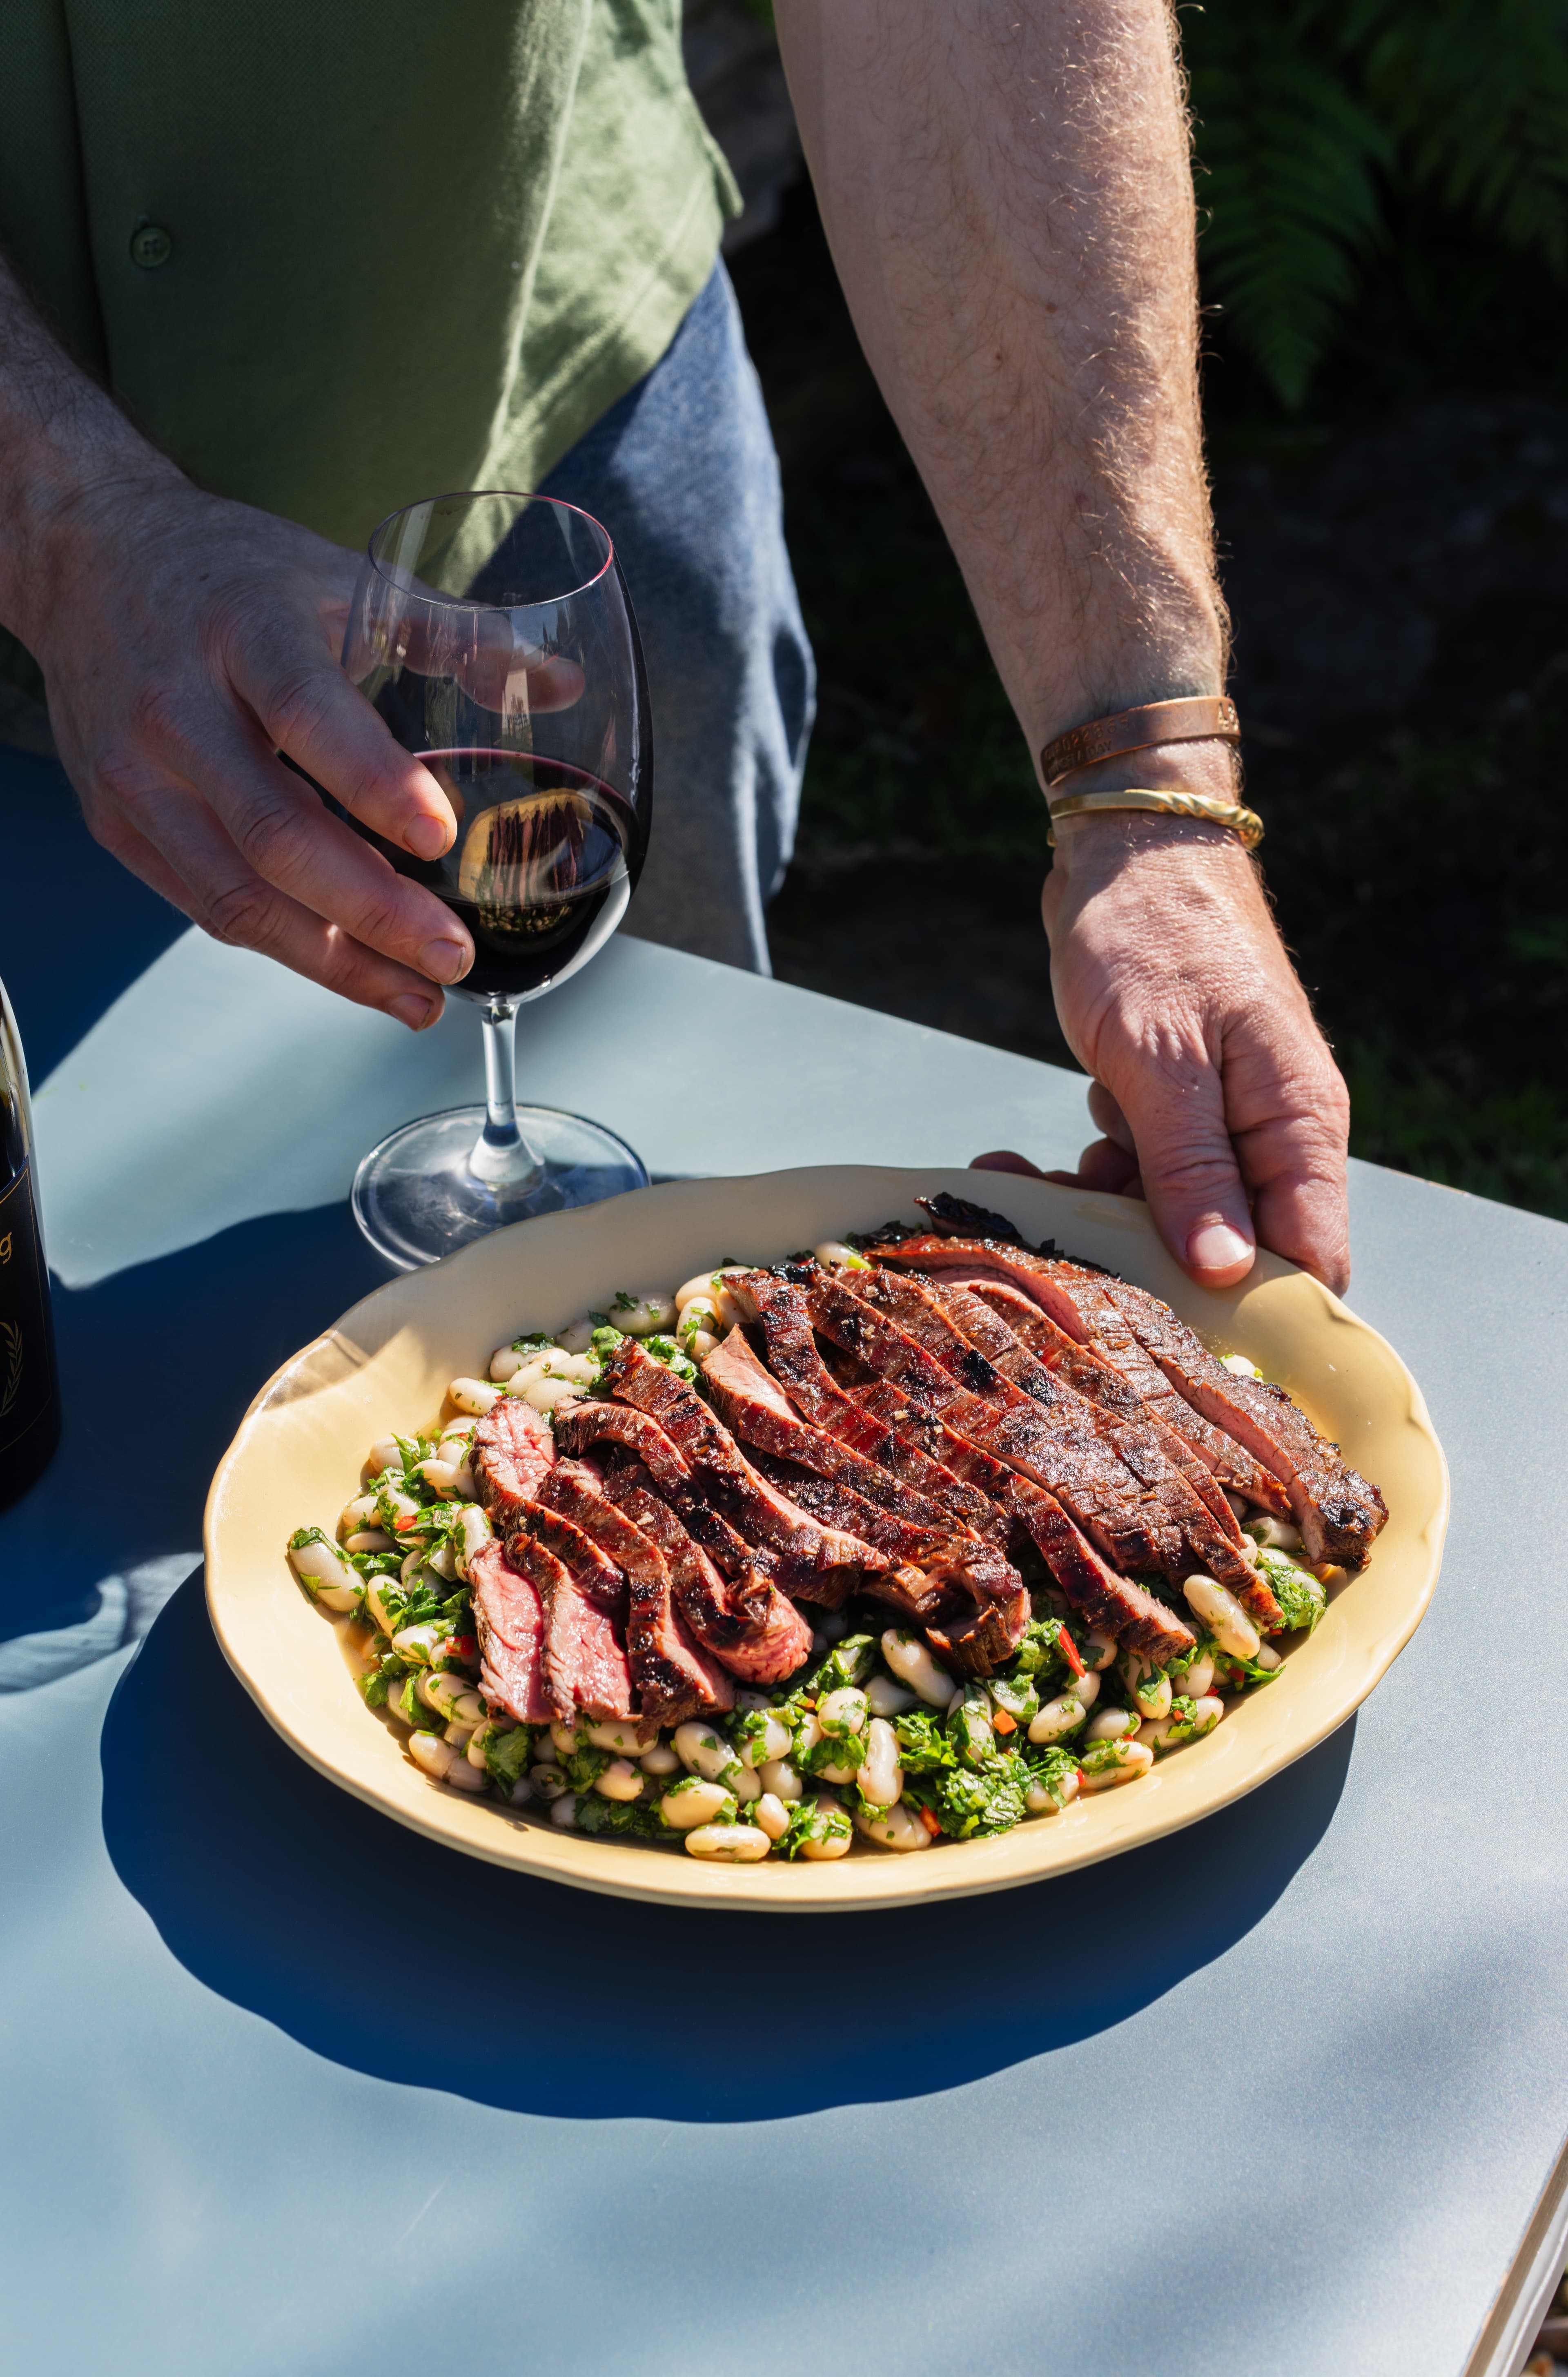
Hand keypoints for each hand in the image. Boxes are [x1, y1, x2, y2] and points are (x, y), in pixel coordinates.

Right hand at [23, 471, 479, 1026]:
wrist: (84, 559)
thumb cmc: (229, 574)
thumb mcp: (336, 575)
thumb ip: (451, 634)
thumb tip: (560, 683)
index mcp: (245, 631)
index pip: (307, 715)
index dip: (375, 784)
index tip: (442, 838)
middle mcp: (178, 708)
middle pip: (274, 833)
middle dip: (372, 912)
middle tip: (452, 955)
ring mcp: (138, 775)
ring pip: (236, 895)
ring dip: (334, 961)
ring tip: (418, 998)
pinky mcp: (119, 823)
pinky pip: (207, 905)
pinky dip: (286, 948)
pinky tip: (352, 971)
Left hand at [983, 815, 1349, 1293]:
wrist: (1124, 850)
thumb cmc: (1154, 936)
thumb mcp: (1164, 1059)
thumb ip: (1194, 1168)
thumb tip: (1229, 1271)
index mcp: (1296, 1124)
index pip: (1311, 1257)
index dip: (1257, 1313)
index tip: (1178, 1338)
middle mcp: (1268, 1134)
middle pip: (1229, 1248)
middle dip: (1144, 1262)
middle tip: (1063, 1259)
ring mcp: (1217, 1124)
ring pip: (1166, 1218)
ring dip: (1092, 1215)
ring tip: (1018, 1187)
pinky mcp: (1168, 1111)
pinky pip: (1133, 1175)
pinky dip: (1081, 1176)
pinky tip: (1021, 1163)